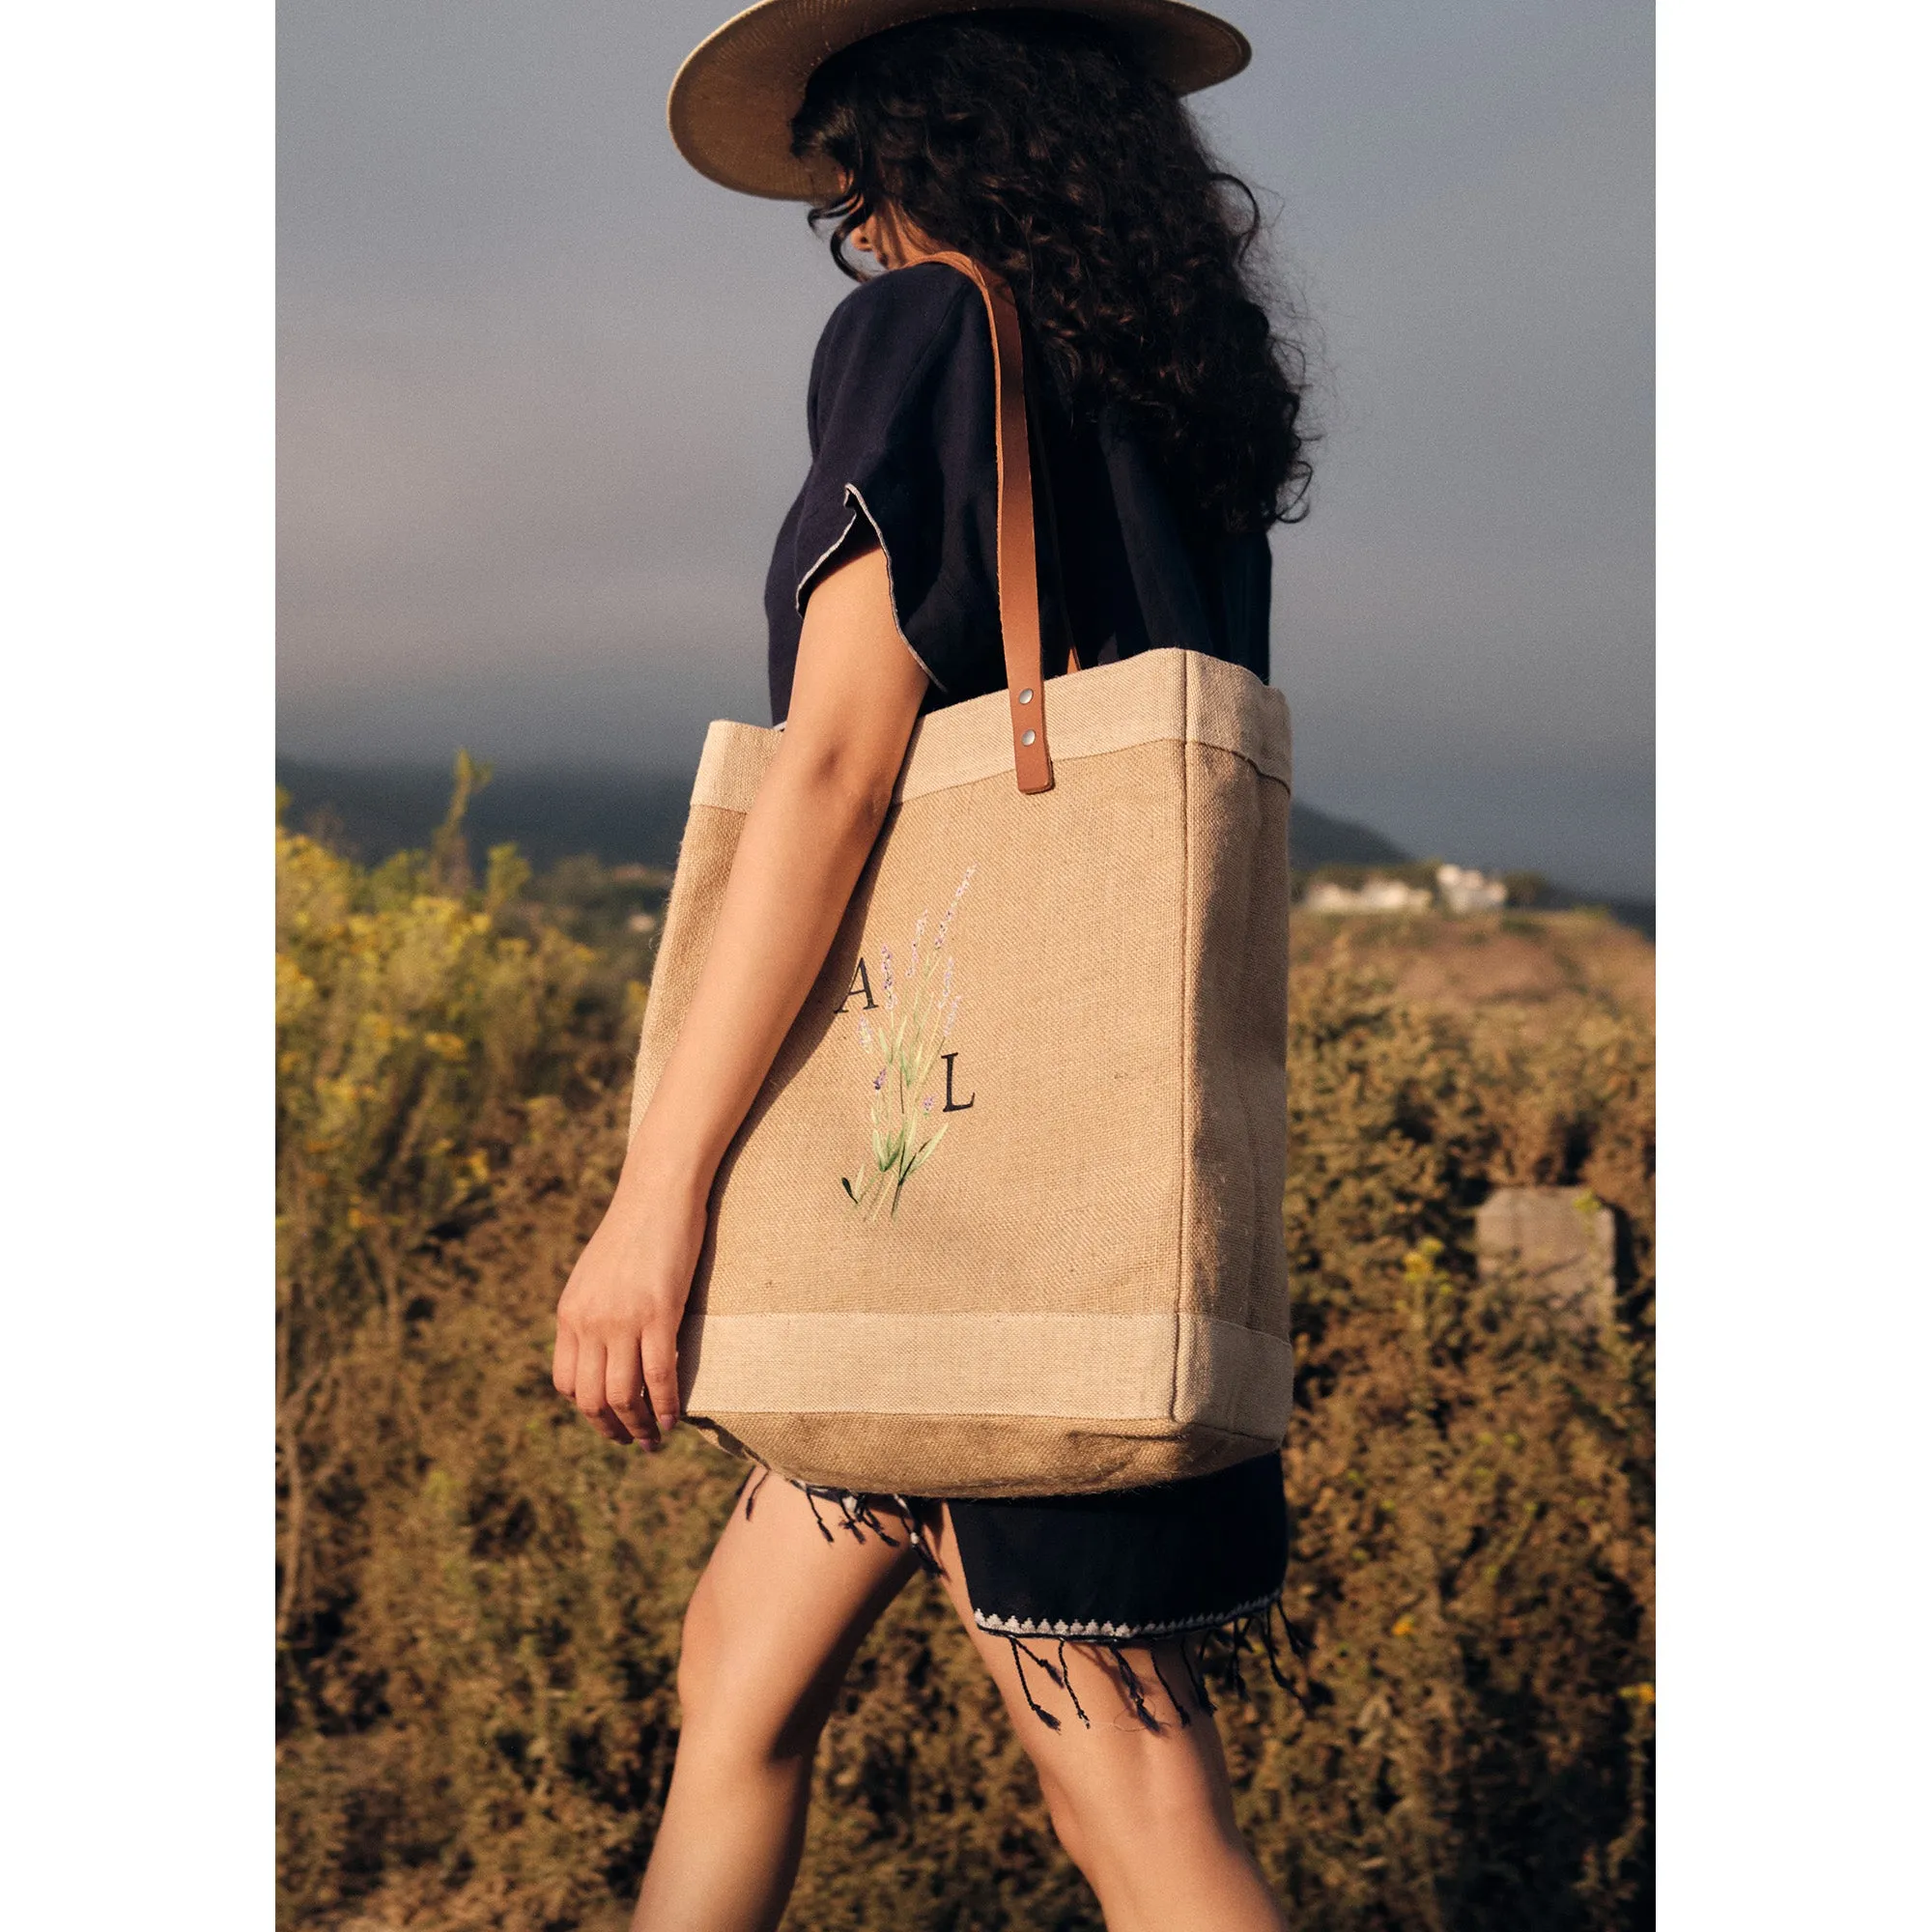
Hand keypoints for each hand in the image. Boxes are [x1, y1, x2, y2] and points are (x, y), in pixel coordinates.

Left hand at [552, 1153, 707, 1447]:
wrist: (657, 1193)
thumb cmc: (634, 1230)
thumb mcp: (597, 1275)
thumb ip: (593, 1311)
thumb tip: (603, 1345)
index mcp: (569, 1313)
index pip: (565, 1382)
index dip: (587, 1410)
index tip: (609, 1418)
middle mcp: (589, 1322)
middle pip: (590, 1398)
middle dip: (611, 1429)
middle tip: (634, 1442)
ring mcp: (622, 1320)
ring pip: (623, 1395)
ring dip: (638, 1427)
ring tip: (654, 1439)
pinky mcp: (658, 1313)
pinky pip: (658, 1376)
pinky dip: (663, 1406)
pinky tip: (672, 1419)